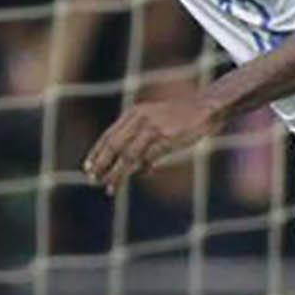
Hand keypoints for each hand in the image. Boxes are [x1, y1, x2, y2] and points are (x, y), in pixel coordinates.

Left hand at [83, 94, 225, 189]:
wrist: (207, 107)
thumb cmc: (181, 117)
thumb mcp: (156, 121)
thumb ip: (141, 138)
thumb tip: (134, 168)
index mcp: (133, 113)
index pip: (109, 135)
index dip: (97, 153)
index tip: (88, 167)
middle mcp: (140, 118)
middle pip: (114, 145)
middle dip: (102, 164)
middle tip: (93, 179)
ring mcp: (153, 127)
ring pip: (129, 155)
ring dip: (118, 174)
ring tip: (110, 187)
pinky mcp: (167, 137)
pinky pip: (150, 157)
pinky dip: (144, 168)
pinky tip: (143, 174)